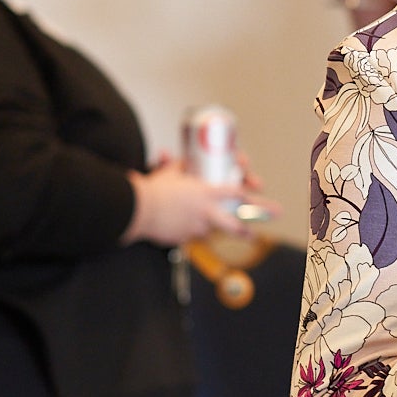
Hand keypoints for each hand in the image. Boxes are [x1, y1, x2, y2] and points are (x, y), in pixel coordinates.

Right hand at [123, 153, 273, 246]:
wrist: (136, 209)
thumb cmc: (153, 190)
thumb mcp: (171, 172)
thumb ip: (181, 165)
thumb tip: (181, 158)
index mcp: (206, 193)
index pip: (234, 191)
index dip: (246, 191)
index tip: (255, 191)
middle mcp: (205, 212)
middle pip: (235, 223)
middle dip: (249, 227)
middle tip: (260, 229)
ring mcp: (196, 227)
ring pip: (211, 229)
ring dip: (215, 227)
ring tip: (237, 236)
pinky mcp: (185, 238)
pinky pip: (192, 235)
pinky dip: (192, 230)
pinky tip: (185, 224)